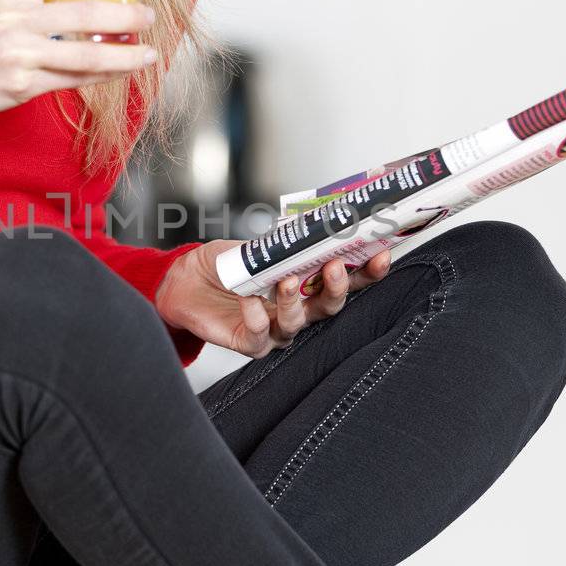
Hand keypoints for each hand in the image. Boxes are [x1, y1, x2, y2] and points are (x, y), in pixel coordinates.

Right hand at [0, 0, 156, 137]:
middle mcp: (16, 17)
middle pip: (88, 12)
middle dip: (128, 15)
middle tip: (149, 15)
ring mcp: (20, 53)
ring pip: (88, 53)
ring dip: (126, 53)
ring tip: (148, 52)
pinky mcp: (23, 85)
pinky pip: (75, 79)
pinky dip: (104, 75)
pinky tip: (121, 70)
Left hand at [155, 240, 392, 359]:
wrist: (184, 279)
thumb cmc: (223, 263)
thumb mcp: (256, 245)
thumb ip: (283, 242)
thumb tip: (311, 223)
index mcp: (306, 285)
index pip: (346, 282)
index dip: (366, 273)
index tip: (380, 254)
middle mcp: (297, 310)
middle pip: (329, 308)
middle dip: (336, 288)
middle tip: (334, 267)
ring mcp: (275, 329)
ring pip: (297, 323)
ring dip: (294, 301)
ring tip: (287, 281)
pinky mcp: (250, 342)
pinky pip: (260, 335)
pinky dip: (257, 317)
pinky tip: (249, 300)